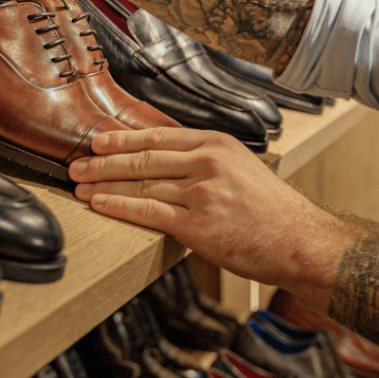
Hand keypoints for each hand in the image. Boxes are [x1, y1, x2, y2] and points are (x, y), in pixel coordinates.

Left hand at [69, 127, 357, 302]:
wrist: (300, 241)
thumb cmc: (275, 212)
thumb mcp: (244, 170)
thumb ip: (209, 163)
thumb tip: (168, 165)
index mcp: (220, 145)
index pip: (160, 135)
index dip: (124, 138)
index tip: (100, 140)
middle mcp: (209, 163)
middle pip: (144, 157)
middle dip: (104, 161)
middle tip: (78, 163)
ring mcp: (202, 193)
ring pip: (141, 183)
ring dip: (103, 184)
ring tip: (79, 186)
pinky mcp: (197, 225)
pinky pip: (147, 211)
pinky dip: (118, 206)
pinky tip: (98, 204)